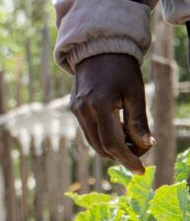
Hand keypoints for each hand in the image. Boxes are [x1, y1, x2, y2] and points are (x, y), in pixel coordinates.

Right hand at [71, 53, 154, 173]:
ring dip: (112, 148)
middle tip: (141, 151)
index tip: (141, 170)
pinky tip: (118, 129)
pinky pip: (89, 132)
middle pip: (101, 148)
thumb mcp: (135, 92)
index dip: (128, 159)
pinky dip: (104, 138)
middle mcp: (83, 110)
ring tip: (131, 139)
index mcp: (99, 105)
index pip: (113, 144)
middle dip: (122, 155)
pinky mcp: (74, 108)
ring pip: (94, 142)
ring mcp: (76, 110)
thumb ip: (139, 120)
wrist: (97, 49)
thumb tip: (146, 145)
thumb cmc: (121, 69)